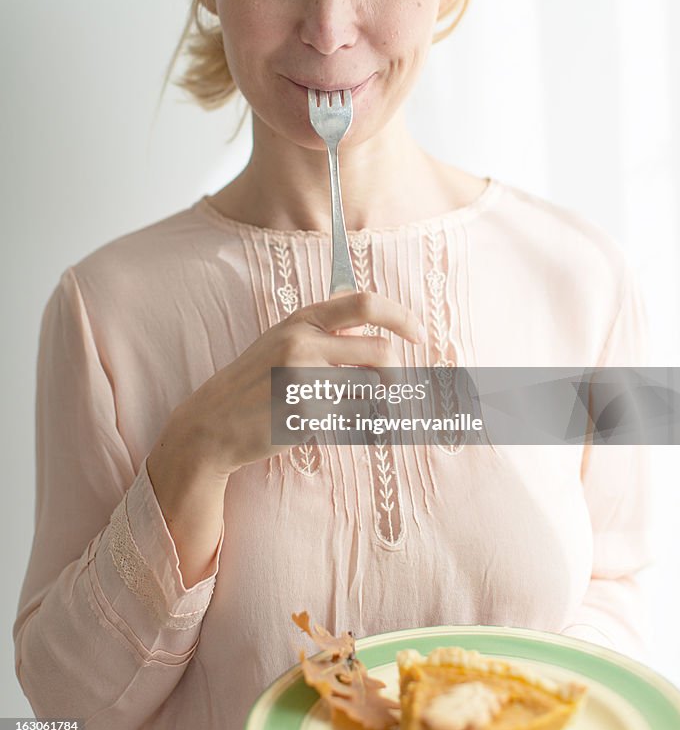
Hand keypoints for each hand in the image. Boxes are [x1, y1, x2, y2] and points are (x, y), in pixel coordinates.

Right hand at [173, 291, 424, 477]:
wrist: (212, 423)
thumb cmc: (256, 381)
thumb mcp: (284, 339)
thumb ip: (326, 330)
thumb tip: (384, 328)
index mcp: (302, 320)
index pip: (365, 304)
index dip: (400, 317)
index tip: (418, 334)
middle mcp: (304, 344)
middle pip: (381, 352)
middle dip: (396, 374)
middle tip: (395, 387)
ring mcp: (305, 381)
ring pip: (370, 391)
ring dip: (371, 403)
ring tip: (345, 409)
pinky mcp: (306, 417)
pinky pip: (352, 421)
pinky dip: (348, 426)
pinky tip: (318, 426)